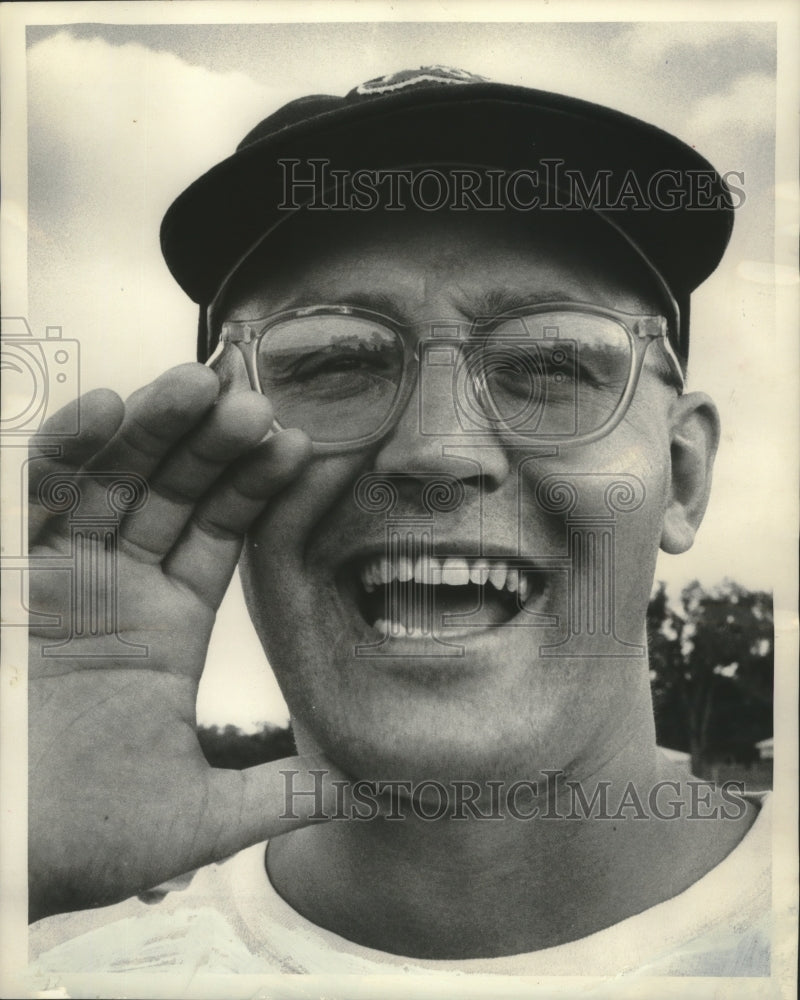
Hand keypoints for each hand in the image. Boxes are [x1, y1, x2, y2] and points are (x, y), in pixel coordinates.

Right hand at [27, 364, 342, 920]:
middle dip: (214, 443)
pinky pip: (38, 502)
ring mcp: (62, 575)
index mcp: (167, 624)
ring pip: (114, 480)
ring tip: (200, 383)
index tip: (307, 446)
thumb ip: (285, 793)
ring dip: (153, 429)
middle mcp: (119, 587)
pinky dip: (66, 454)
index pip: (225, 534)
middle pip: (174, 491)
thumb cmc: (84, 844)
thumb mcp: (201, 814)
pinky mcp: (12, 578)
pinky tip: (106, 409)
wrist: (0, 861)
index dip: (262, 488)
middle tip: (259, 399)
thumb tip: (374, 792)